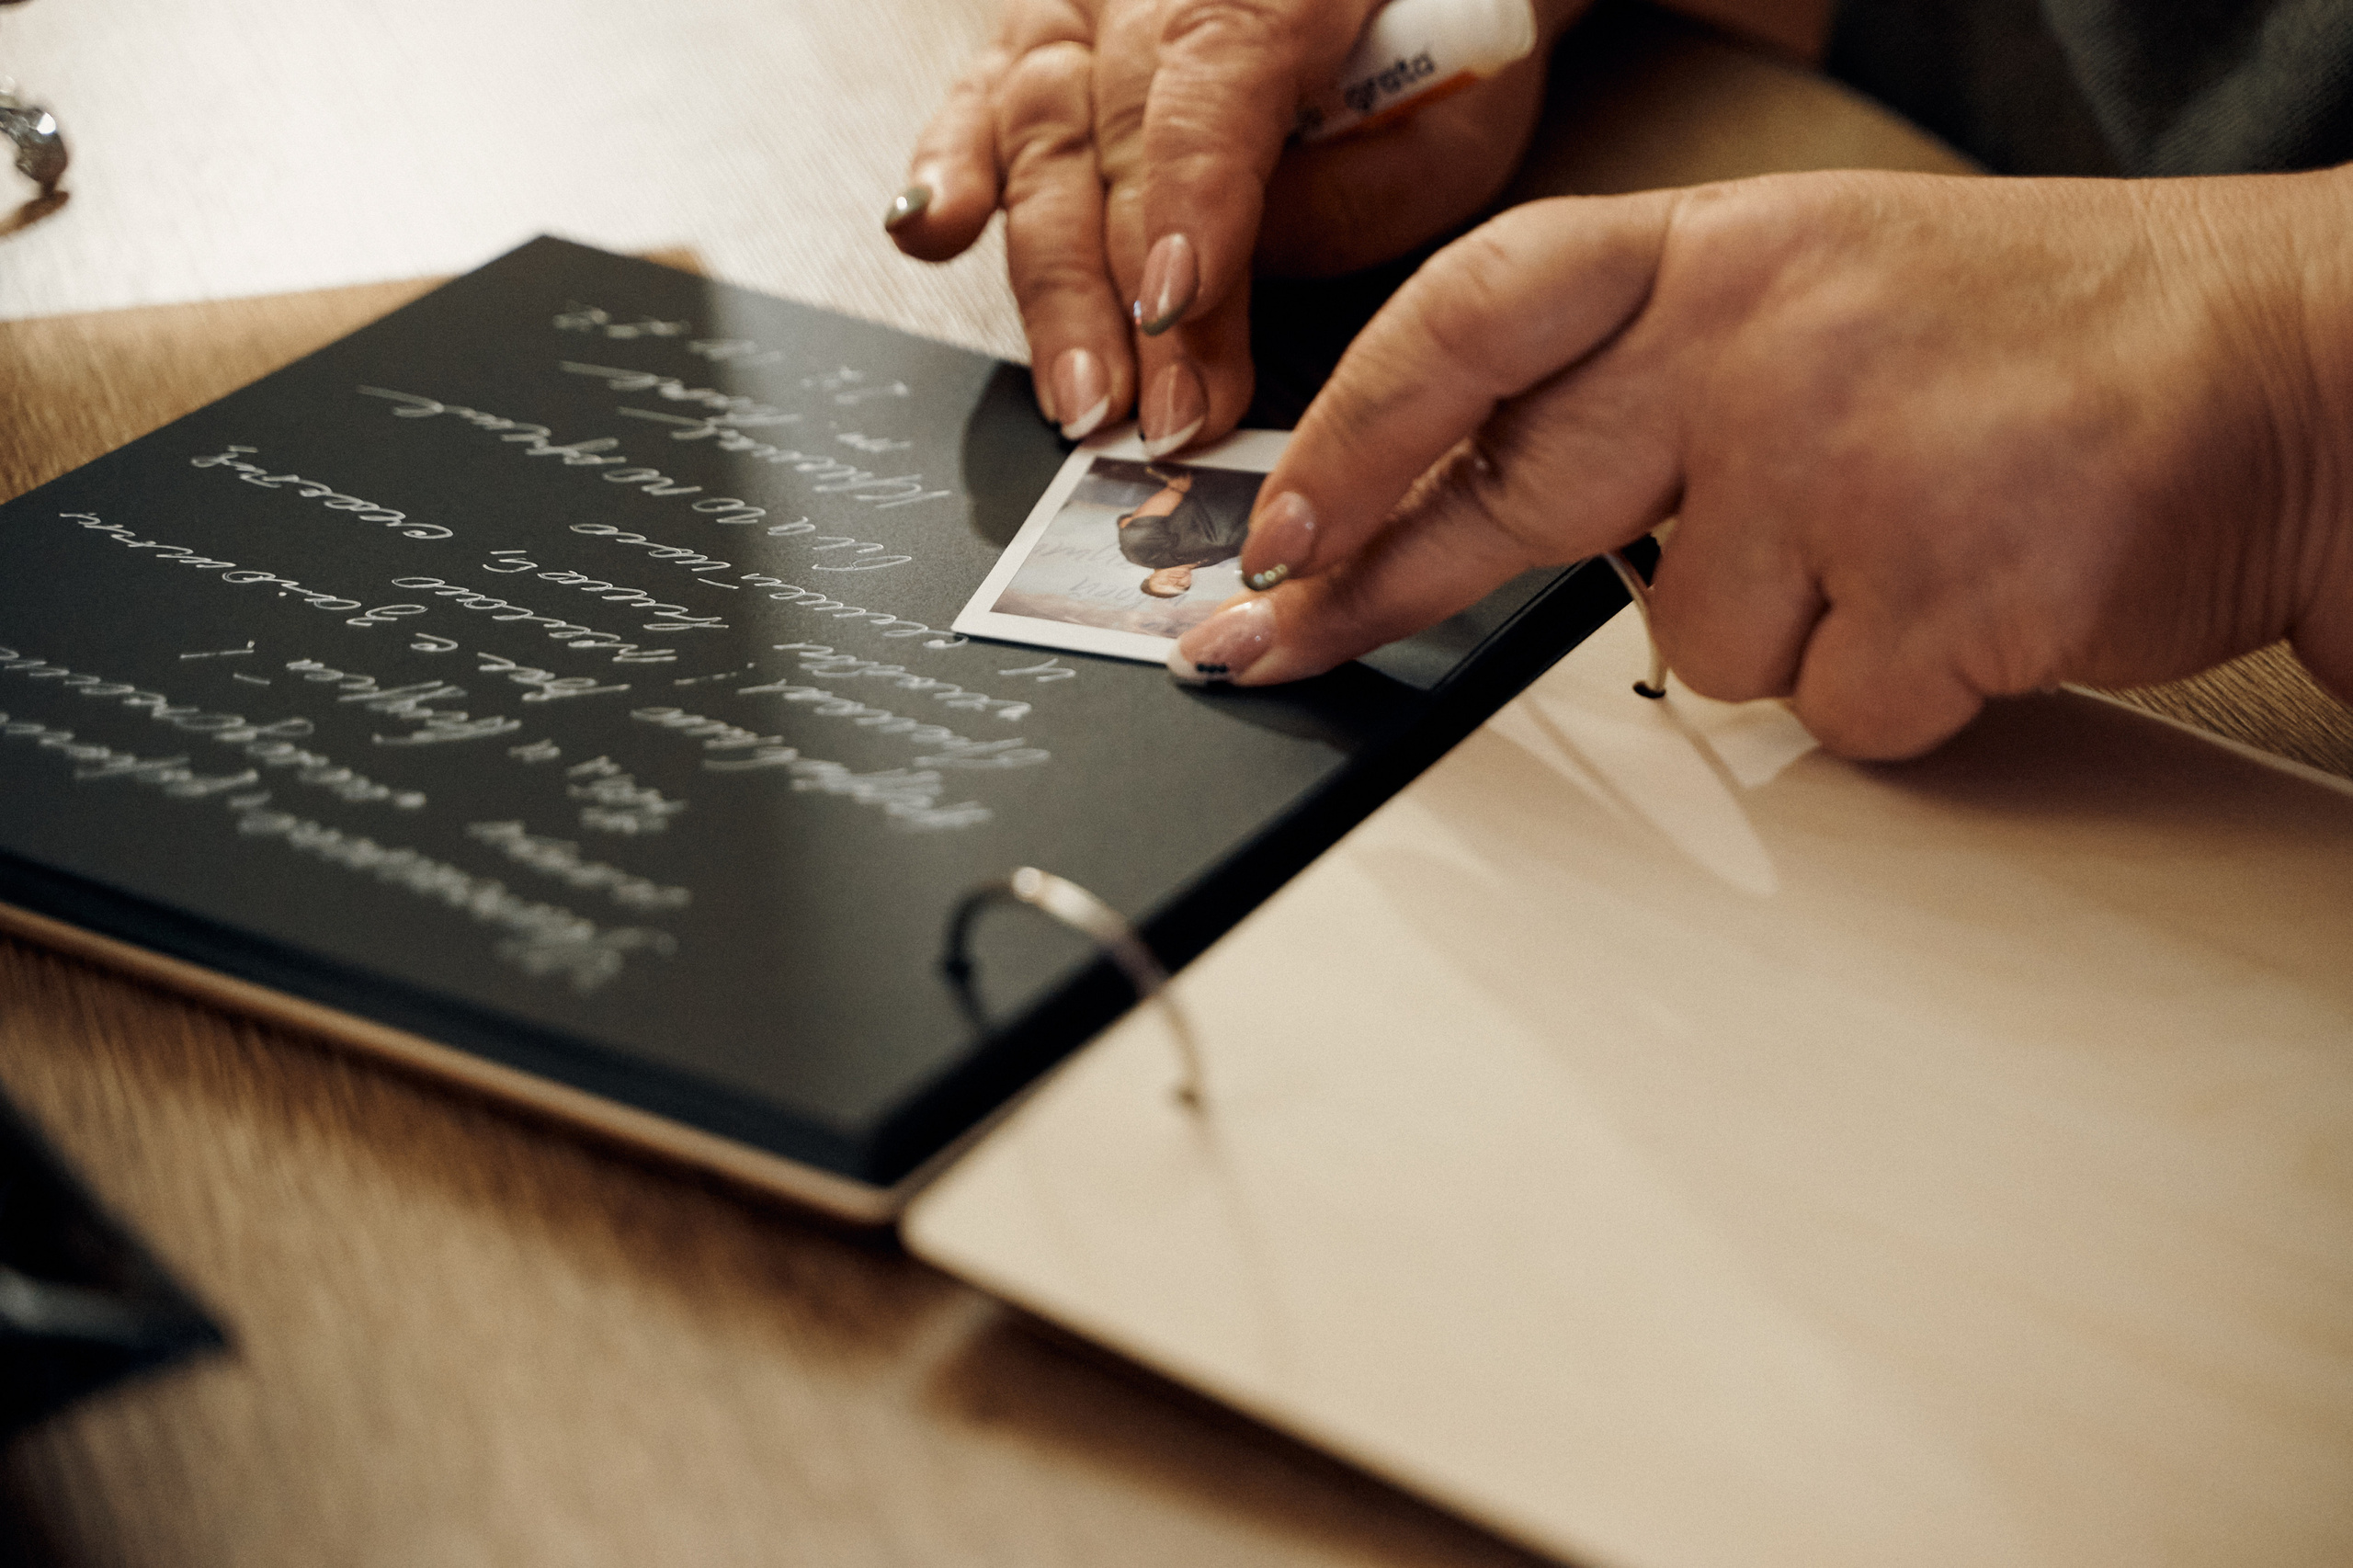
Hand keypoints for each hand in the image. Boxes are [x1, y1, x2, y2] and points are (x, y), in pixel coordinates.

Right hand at [888, 0, 1576, 453]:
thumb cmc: (1441, 39)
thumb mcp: (1455, 116)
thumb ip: (1351, 196)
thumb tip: (1217, 299)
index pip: (1210, 88)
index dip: (1186, 204)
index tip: (1176, 307)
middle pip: (1118, 140)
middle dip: (1128, 300)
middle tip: (1151, 415)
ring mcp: (1087, 10)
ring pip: (1041, 141)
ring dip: (1052, 287)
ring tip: (1078, 397)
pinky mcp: (1040, 43)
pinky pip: (978, 102)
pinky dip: (947, 171)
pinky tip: (929, 231)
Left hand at [1168, 166, 2352, 756]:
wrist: (2291, 373)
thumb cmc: (2044, 343)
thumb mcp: (1821, 299)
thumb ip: (1652, 382)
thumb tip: (1473, 494)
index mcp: (1724, 254)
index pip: (1479, 316)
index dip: (1356, 428)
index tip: (1271, 529)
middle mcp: (1762, 344)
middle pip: (1519, 497)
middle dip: (1382, 583)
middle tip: (1267, 639)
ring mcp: (1849, 466)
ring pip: (1700, 641)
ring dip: (1794, 628)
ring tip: (1918, 538)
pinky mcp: (1940, 591)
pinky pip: (1837, 712)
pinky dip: (1903, 687)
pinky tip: (1984, 597)